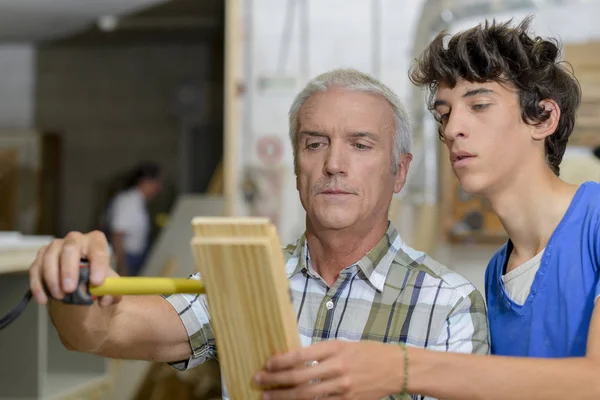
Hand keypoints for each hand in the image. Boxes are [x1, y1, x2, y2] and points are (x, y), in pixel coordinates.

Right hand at [29, 230, 120, 306]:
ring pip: (49, 257)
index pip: (98, 249)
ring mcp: (56, 246)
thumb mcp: (108, 282)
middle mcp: (75, 239)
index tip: (96, 282)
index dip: (98, 265)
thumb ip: (111, 291)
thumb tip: (106, 298)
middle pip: (70, 248)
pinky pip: (36, 269)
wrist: (80, 276)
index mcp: (95, 241)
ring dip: (52, 279)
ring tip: (60, 296)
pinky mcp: (41, 256)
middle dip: (69, 269)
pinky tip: (44, 299)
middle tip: (70, 289)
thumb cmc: (95, 274)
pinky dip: (38, 286)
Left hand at [255, 340, 405, 399]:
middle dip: (275, 381)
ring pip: (306, 395)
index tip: (267, 364)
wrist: (396, 368)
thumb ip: (320, 353)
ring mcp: (343, 387)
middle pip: (299, 378)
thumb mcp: (343, 345)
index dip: (280, 361)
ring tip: (268, 396)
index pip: (300, 355)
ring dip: (284, 397)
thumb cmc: (368, 353)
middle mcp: (337, 367)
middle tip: (259, 381)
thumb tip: (293, 360)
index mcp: (334, 348)